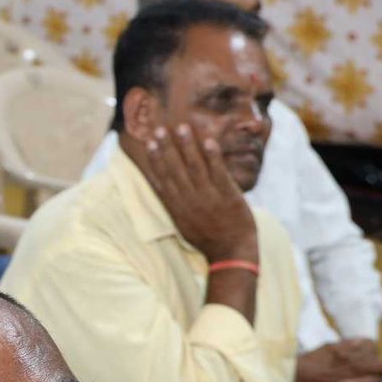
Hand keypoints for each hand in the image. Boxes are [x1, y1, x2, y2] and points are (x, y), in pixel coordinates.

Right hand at [140, 124, 256, 262]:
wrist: (231, 254)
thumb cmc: (207, 238)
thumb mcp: (183, 223)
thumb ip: (174, 203)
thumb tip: (163, 185)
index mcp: (177, 207)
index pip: (162, 179)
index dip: (155, 159)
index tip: (149, 142)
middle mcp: (189, 201)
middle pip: (175, 170)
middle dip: (167, 148)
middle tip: (160, 129)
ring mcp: (209, 199)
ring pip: (195, 168)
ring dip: (187, 146)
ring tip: (182, 128)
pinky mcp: (228, 197)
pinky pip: (219, 173)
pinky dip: (213, 157)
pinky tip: (209, 141)